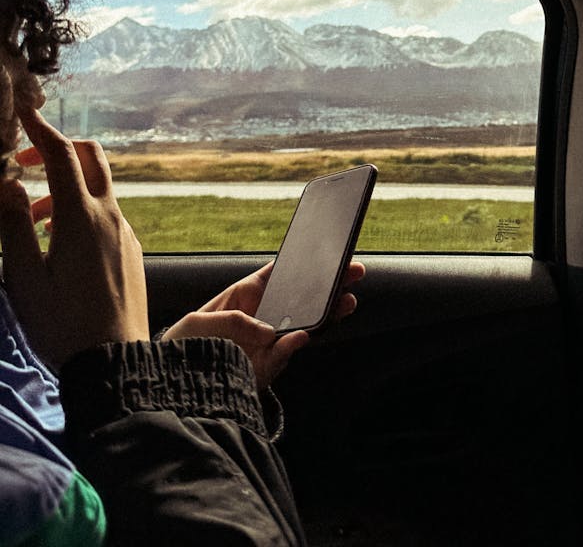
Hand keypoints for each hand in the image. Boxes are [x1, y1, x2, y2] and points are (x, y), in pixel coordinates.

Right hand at [0, 107, 149, 368]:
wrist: (114, 364)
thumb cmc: (62, 325)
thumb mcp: (23, 277)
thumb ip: (12, 224)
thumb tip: (7, 182)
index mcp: (81, 217)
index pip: (62, 155)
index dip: (41, 129)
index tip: (24, 111)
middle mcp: (110, 216)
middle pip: (93, 157)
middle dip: (59, 147)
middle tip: (26, 163)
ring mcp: (124, 233)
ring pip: (98, 188)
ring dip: (65, 186)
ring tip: (31, 220)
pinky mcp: (130, 250)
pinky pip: (106, 214)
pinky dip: (80, 210)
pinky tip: (59, 244)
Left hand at [161, 260, 365, 389]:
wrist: (175, 384)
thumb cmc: (185, 344)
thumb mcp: (200, 323)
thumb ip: (233, 321)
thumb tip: (267, 332)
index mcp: (246, 295)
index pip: (279, 274)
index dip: (302, 262)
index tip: (325, 253)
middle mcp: (262, 316)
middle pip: (301, 298)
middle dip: (328, 286)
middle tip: (352, 274)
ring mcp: (267, 342)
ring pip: (304, 325)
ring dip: (327, 315)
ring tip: (345, 302)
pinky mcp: (267, 367)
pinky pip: (285, 355)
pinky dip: (294, 346)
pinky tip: (303, 335)